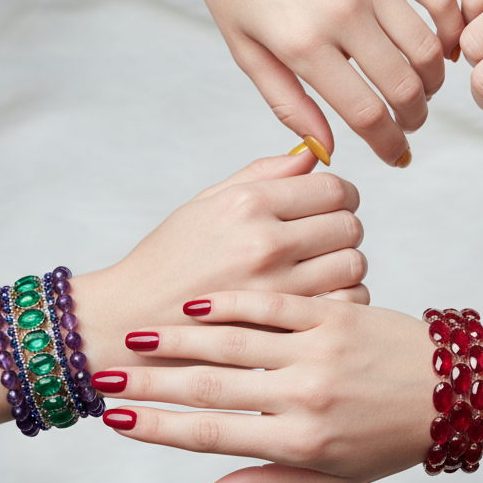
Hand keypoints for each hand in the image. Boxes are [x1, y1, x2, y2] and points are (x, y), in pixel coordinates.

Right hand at [75, 153, 368, 372]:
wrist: (127, 322)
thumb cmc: (167, 260)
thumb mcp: (205, 204)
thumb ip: (263, 176)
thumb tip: (311, 156)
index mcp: (248, 204)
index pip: (334, 188)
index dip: (342, 196)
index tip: (332, 206)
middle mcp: (265, 242)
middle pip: (350, 225)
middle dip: (343, 230)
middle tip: (325, 240)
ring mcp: (276, 288)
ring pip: (354, 265)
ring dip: (345, 265)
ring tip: (322, 269)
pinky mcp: (281, 327)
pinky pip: (345, 305)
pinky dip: (343, 301)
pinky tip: (320, 299)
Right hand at [95, 295, 482, 482]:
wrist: (459, 392)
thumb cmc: (393, 442)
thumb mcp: (334, 480)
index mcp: (300, 443)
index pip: (212, 435)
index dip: (157, 428)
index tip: (116, 418)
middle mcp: (306, 397)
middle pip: (210, 387)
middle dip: (151, 382)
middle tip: (105, 374)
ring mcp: (321, 351)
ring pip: (233, 341)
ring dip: (177, 339)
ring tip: (138, 336)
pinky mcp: (338, 316)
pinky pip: (274, 306)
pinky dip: (232, 305)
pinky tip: (196, 306)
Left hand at [190, 0, 462, 166]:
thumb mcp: (246, 51)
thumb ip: (289, 105)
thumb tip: (327, 150)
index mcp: (301, 43)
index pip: (366, 114)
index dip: (388, 144)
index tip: (395, 154)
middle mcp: (339, 9)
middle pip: (404, 87)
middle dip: (414, 117)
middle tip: (409, 122)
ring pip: (427, 48)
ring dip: (432, 81)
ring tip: (421, 88)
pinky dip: (451, 29)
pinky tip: (444, 48)